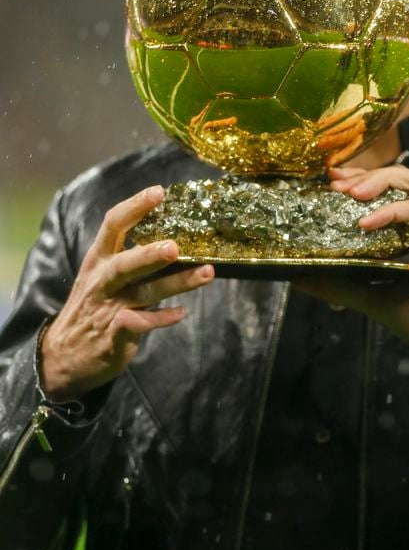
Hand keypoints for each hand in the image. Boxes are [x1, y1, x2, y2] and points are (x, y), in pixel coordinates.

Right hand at [40, 186, 213, 400]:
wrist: (61, 357)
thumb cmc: (91, 308)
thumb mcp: (100, 277)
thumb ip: (128, 258)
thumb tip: (171, 236)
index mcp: (98, 260)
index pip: (113, 226)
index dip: (135, 207)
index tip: (159, 192)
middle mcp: (102, 281)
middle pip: (125, 263)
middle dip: (150, 254)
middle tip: (175, 247)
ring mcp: (109, 308)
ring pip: (143, 293)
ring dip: (176, 284)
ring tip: (205, 274)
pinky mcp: (114, 336)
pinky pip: (141, 324)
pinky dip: (161, 318)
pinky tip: (181, 313)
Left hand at [294, 166, 408, 367]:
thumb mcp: (373, 298)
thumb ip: (341, 285)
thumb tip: (300, 279)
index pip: (392, 187)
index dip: (362, 178)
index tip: (332, 179)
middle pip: (403, 175)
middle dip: (367, 174)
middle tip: (336, 183)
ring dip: (380, 181)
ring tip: (351, 194)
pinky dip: (390, 211)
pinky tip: (366, 223)